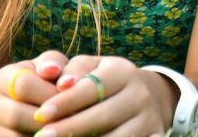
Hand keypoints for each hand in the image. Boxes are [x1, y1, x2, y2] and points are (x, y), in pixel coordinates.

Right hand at [0, 51, 64, 135]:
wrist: (17, 104)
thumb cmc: (43, 79)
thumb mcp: (47, 65)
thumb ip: (52, 62)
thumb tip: (53, 70)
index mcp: (3, 77)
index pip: (23, 85)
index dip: (48, 93)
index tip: (69, 97)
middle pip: (15, 115)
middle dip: (46, 117)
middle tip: (69, 117)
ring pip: (15, 136)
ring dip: (43, 133)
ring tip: (65, 128)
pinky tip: (55, 134)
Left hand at [33, 54, 177, 136]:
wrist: (150, 95)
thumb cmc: (107, 81)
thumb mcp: (94, 67)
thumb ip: (74, 69)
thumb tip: (60, 81)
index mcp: (123, 72)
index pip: (92, 87)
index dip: (66, 101)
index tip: (40, 113)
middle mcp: (140, 94)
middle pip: (103, 115)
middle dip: (70, 128)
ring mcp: (150, 118)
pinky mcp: (156, 136)